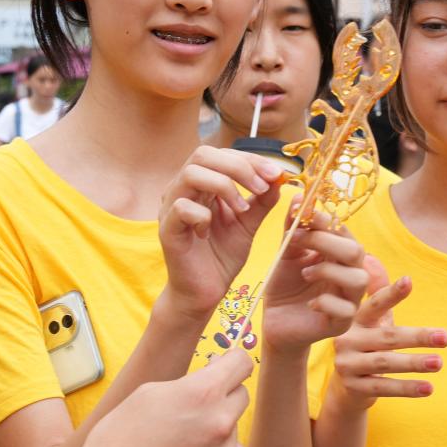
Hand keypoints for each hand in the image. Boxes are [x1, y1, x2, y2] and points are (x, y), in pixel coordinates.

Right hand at [68, 349, 252, 446]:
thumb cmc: (118, 442)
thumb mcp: (147, 394)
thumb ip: (187, 383)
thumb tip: (210, 377)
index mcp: (202, 393)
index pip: (241, 362)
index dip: (229, 361)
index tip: (218, 367)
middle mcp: (221, 421)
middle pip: (241, 394)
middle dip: (222, 393)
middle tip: (194, 404)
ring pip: (233, 426)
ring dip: (216, 426)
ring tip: (180, 440)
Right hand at [158, 146, 288, 319]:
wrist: (204, 292)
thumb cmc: (222, 256)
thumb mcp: (248, 224)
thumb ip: (262, 200)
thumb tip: (279, 176)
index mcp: (202, 183)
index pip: (223, 154)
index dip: (251, 159)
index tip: (276, 173)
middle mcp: (183, 189)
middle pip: (204, 154)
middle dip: (239, 167)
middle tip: (261, 188)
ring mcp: (171, 207)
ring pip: (192, 174)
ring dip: (224, 187)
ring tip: (242, 210)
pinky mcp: (167, 229)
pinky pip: (182, 208)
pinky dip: (203, 216)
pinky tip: (210, 232)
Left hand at [258, 225, 368, 355]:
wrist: (275, 322)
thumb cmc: (284, 286)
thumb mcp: (286, 253)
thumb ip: (293, 229)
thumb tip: (297, 197)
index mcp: (339, 256)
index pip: (344, 232)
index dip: (325, 220)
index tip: (301, 212)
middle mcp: (349, 275)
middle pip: (357, 251)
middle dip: (327, 241)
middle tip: (298, 239)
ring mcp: (348, 301)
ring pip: (358, 279)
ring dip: (329, 270)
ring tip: (305, 273)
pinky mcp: (341, 324)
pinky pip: (345, 310)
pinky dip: (325, 302)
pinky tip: (310, 303)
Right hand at [326, 255, 446, 410]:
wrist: (347, 385)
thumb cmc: (367, 343)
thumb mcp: (371, 318)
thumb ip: (376, 290)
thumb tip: (372, 256)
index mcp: (354, 319)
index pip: (374, 304)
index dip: (391, 294)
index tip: (409, 281)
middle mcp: (347, 339)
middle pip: (387, 337)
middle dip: (418, 337)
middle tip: (446, 337)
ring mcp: (347, 364)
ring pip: (385, 363)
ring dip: (414, 363)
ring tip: (439, 362)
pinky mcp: (353, 387)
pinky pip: (383, 388)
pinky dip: (407, 389)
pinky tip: (429, 388)